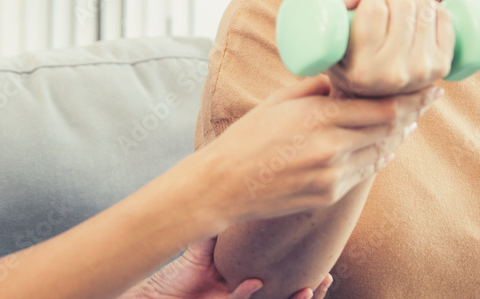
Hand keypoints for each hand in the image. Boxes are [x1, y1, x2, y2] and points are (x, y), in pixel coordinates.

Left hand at [125, 236, 332, 298]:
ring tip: (307, 288)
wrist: (152, 296)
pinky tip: (254, 282)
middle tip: (326, 278)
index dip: (307, 279)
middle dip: (309, 294)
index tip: (328, 269)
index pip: (285, 285)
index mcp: (248, 288)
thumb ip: (224, 227)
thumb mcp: (206, 249)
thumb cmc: (177, 276)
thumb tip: (240, 190)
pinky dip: (245, 294)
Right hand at [198, 61, 440, 224]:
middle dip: (412, 112)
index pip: (382, 107)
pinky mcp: (329, 195)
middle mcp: (330, 147)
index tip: (430, 87)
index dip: (412, 97)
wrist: (225, 184)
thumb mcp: (281, 99)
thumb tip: (348, 77)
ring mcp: (332, 175)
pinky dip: (376, 156)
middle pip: (389, 129)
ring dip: (396, 136)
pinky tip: (382, 146)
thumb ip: (319, 87)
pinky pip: (363, 173)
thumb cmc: (249, 135)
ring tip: (410, 120)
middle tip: (430, 98)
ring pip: (381, 152)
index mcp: (318, 117)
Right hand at [328, 0, 455, 97]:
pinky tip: (417, 17)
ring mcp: (421, 71)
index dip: (370, 1)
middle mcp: (393, 73)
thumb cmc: (347, 58)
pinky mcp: (441, 66)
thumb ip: (337, 2)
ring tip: (398, 15)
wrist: (373, 96)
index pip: (374, 8)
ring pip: (424, 7)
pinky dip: (431, 8)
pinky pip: (443, 17)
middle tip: (383, 11)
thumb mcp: (331, 36)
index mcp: (361, 69)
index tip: (366, 10)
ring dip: (410, 1)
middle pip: (402, 5)